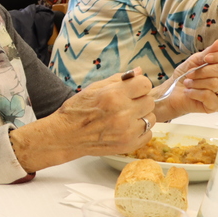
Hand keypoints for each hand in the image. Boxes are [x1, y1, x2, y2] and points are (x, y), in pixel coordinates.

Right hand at [11, 68, 155, 172]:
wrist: (66, 136)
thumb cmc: (77, 110)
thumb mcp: (94, 88)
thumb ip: (118, 79)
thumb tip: (139, 71)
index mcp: (113, 95)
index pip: (145, 84)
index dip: (138, 86)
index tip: (131, 90)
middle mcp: (123, 113)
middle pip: (149, 101)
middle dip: (140, 100)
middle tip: (126, 104)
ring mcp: (127, 131)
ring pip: (151, 118)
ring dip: (141, 116)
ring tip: (125, 117)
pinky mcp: (128, 145)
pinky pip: (148, 133)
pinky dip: (139, 130)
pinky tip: (126, 128)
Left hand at [152, 39, 217, 119]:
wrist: (172, 92)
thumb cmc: (185, 76)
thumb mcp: (194, 60)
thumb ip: (208, 52)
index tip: (206, 58)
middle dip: (203, 71)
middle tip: (191, 74)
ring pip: (215, 83)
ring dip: (196, 82)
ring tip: (188, 84)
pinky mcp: (217, 106)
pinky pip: (208, 96)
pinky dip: (194, 92)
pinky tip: (189, 93)